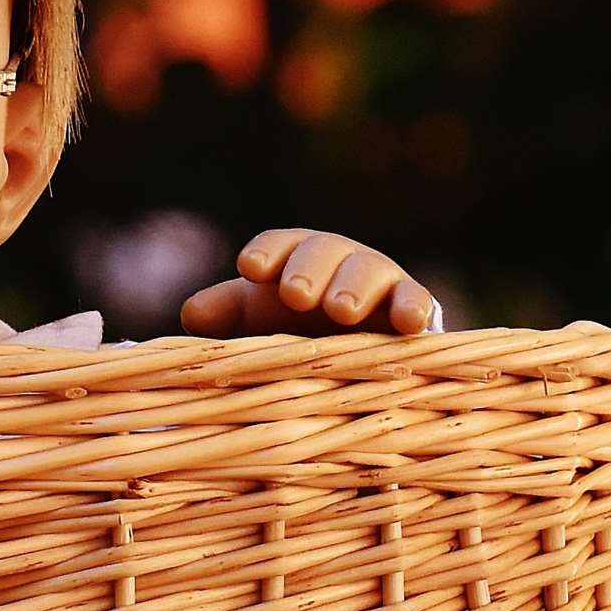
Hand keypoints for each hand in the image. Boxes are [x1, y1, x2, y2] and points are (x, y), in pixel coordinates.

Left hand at [176, 228, 447, 336]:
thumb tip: (192, 313)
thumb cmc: (301, 336)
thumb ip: (227, 316)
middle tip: (296, 295)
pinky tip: (409, 324)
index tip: (251, 269)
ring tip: (341, 311)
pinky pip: (419, 302)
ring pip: (371, 270)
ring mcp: (381, 283)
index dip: (267, 253)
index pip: (281, 244)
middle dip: (310, 269)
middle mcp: (339, 263)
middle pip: (325, 250)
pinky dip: (415, 308)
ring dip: (356, 286)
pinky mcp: (416, 310)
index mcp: (296, 260)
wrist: (362, 365)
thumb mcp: (260, 327)